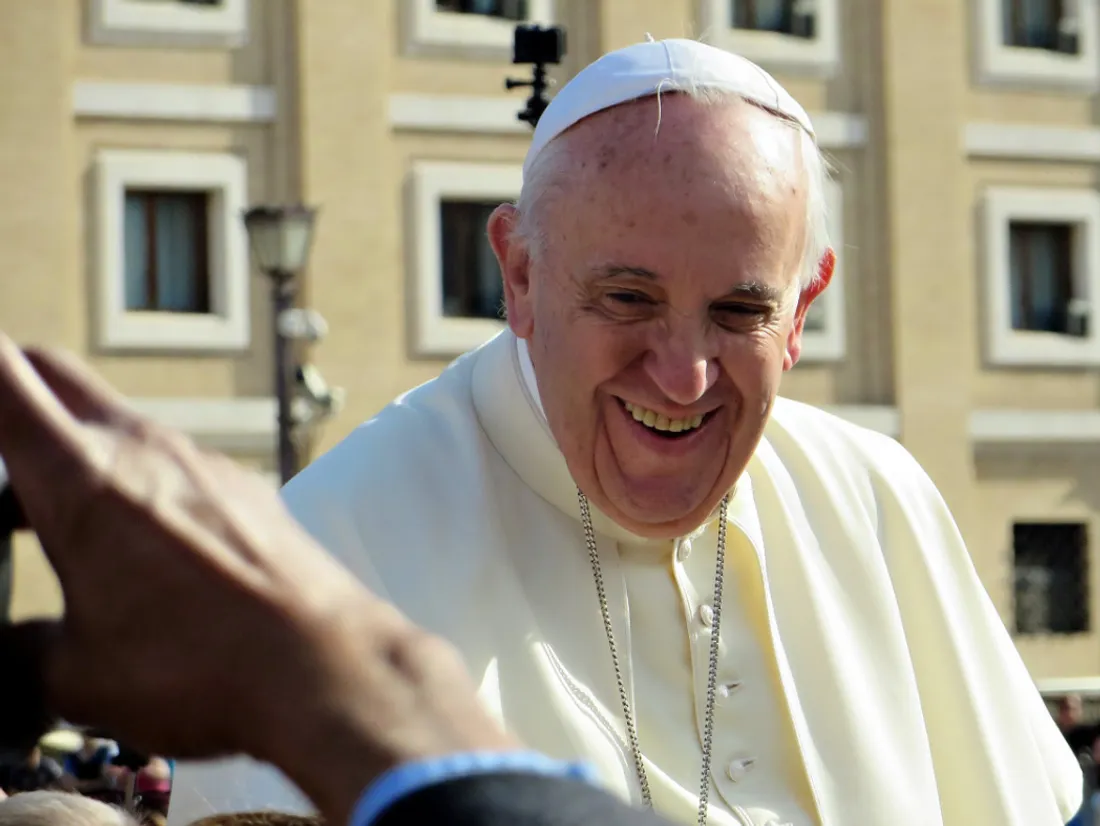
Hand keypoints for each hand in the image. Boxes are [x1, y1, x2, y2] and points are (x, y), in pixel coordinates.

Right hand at [0, 335, 518, 823]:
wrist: (324, 664)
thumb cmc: (198, 668)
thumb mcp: (77, 675)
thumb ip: (20, 650)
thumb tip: (12, 647)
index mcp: (83, 476)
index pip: (4, 374)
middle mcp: (145, 447)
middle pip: (56, 375)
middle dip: (8, 394)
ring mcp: (202, 460)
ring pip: (114, 426)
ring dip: (73, 454)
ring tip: (46, 526)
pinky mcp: (242, 485)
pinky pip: (170, 462)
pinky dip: (134, 483)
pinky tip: (136, 548)